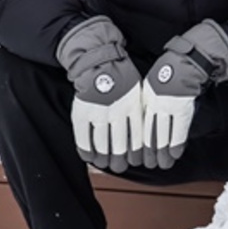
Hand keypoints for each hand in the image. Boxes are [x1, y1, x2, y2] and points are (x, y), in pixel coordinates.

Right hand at [56, 16, 143, 172]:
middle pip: (119, 145)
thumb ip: (139, 114)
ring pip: (102, 143)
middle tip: (119, 167)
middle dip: (120, 159)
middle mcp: (117, 112)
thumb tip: (145, 136)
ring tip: (104, 163)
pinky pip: (83, 136)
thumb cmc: (122, 78)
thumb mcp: (138, 94)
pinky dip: (86, 149)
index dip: (135, 153)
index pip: (137, 137)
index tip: (135, 162)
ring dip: (103, 157)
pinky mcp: (82, 112)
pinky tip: (89, 156)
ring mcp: (98, 113)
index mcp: (133, 107)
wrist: (100, 61)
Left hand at [142, 19, 227, 168]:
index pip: (140, 126)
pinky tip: (175, 155)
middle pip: (150, 134)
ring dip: (163, 153)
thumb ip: (146, 106)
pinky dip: (176, 144)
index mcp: (144, 98)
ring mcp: (169, 107)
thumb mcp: (150, 88)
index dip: (138, 143)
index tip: (138, 155)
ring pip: (164, 135)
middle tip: (150, 165)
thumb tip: (143, 125)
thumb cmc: (169, 75)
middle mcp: (154, 103)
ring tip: (163, 164)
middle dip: (150, 152)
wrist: (186, 63)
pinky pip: (179, 131)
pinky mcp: (183, 109)